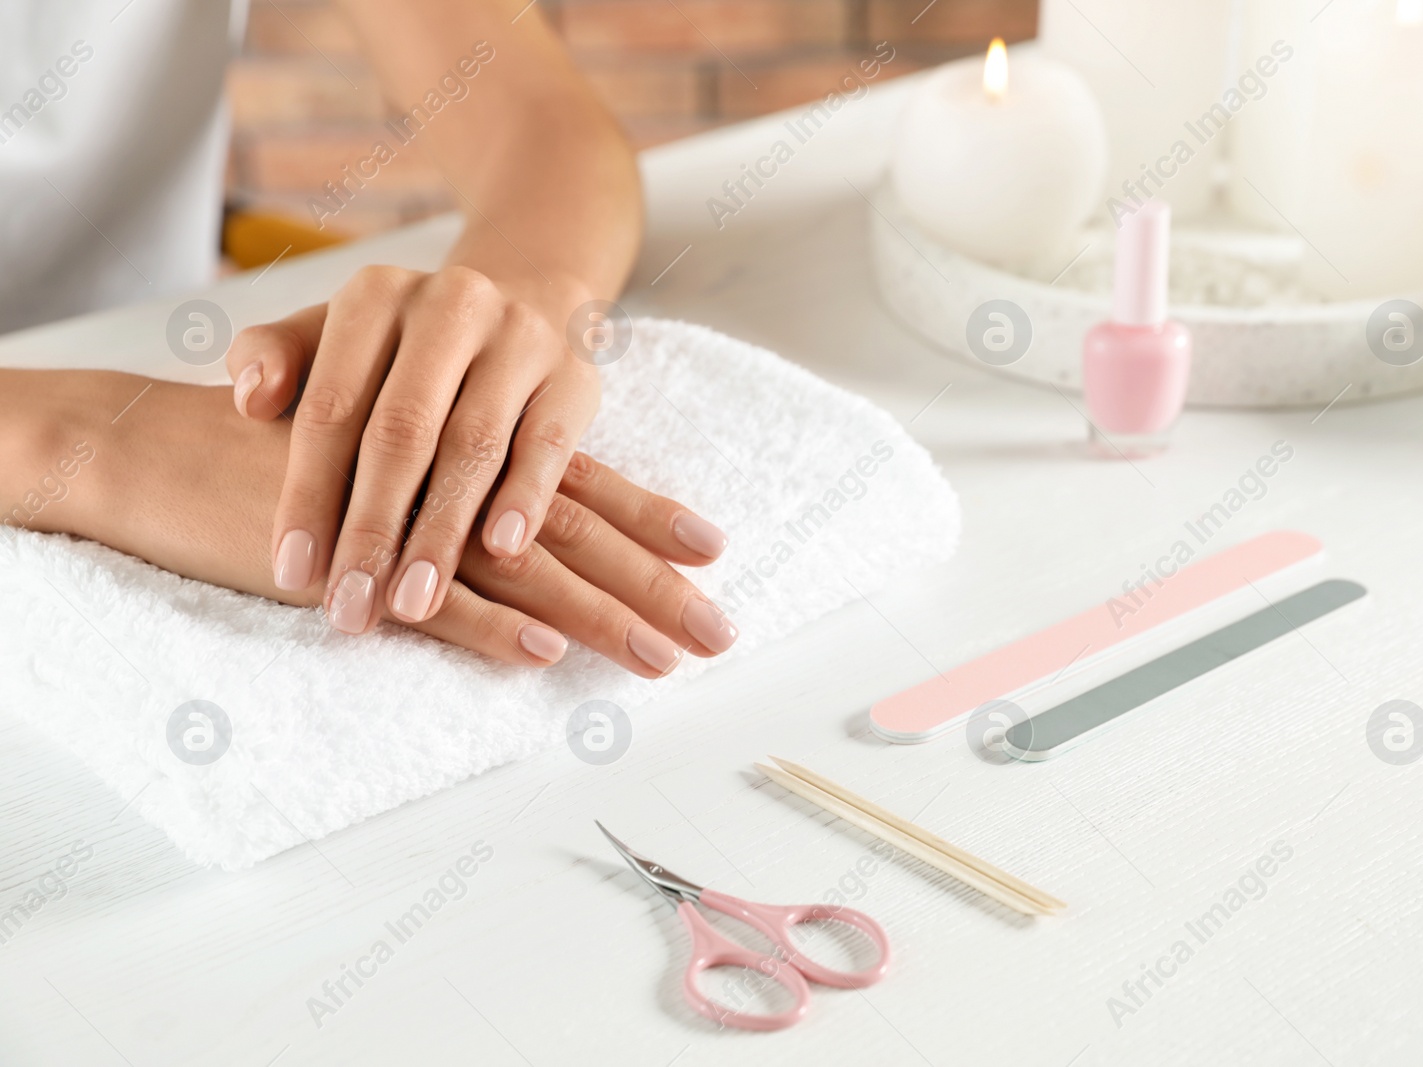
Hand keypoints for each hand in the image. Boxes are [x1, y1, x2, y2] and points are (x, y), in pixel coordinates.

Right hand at [18, 372, 736, 677]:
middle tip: (720, 634)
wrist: (165, 447)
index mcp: (466, 447)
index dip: (649, 516)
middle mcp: (452, 477)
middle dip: (652, 588)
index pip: (577, 485)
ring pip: (522, 570)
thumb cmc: (287, 451)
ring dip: (597, 617)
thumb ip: (451, 479)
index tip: (715, 551)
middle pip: (573, 533)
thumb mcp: (383, 450)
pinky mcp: (348, 560)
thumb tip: (522, 530)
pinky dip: (488, 625)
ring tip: (661, 658)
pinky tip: (542, 652)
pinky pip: (430, 600)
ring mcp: (403, 518)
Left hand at [227, 265, 604, 635]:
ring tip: (414, 604)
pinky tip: (502, 550)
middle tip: (351, 607)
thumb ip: (277, 358)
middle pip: (401, 431)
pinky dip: (525, 498)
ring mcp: (519, 338)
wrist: (529, 303)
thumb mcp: (336, 335)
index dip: (308, 493)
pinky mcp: (574, 377)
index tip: (293, 571)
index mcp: (375, 296)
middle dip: (372, 529)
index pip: (332, 406)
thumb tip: (248, 403)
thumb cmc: (408, 347)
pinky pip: (548, 445)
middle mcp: (449, 305)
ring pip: (473, 446)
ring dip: (441, 533)